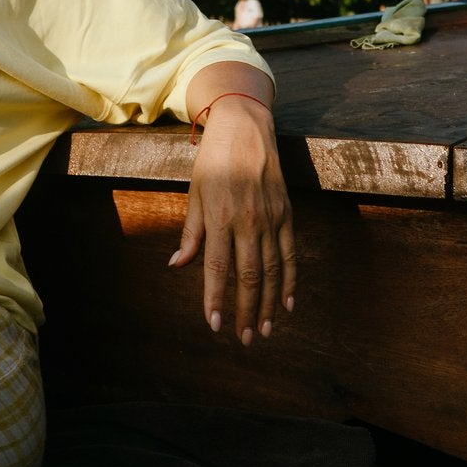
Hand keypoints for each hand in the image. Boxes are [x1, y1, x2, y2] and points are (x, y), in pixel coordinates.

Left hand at [167, 93, 295, 344]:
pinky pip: (290, 255)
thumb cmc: (213, 162)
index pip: (218, 268)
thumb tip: (176, 265)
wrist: (245, 127)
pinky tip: (286, 304)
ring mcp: (270, 219)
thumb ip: (191, 233)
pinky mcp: (286, 215)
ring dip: (268, 304)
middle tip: (243, 339)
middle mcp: (247, 221)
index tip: (215, 325)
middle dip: (245, 311)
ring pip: (271, 271)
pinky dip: (290, 281)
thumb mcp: (195, 194)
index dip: (216, 299)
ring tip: (263, 330)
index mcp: (219, 217)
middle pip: (248, 277)